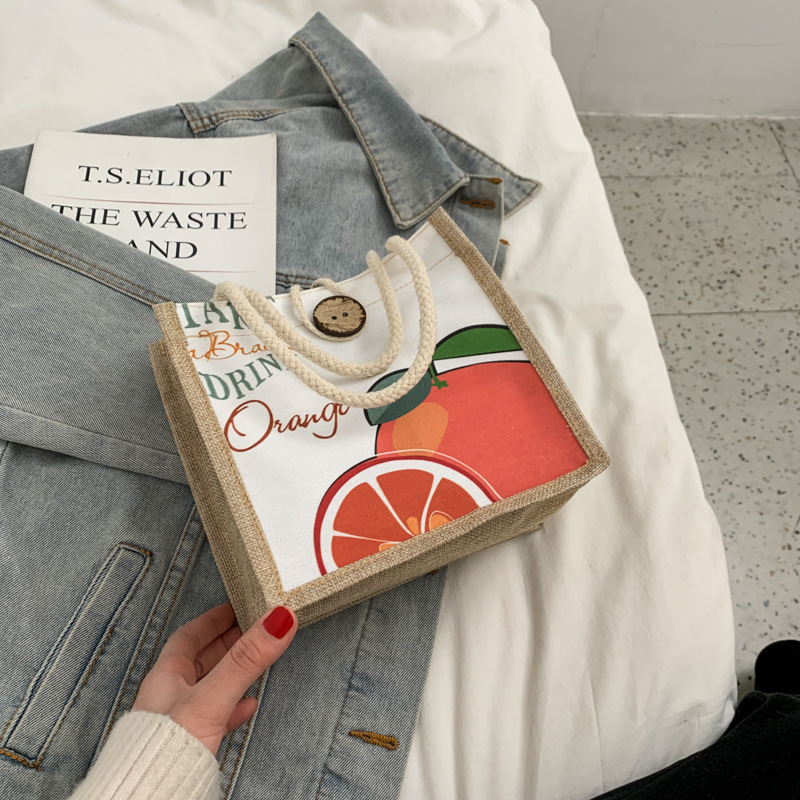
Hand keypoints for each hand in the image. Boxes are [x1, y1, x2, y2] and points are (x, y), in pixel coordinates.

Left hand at [132, 602, 295, 753]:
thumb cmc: (165, 751)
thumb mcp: (213, 697)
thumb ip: (245, 660)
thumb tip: (277, 621)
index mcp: (166, 677)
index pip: (189, 636)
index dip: (213, 620)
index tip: (234, 607)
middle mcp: (169, 695)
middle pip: (201, 658)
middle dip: (227, 641)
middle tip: (251, 627)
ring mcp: (179, 720)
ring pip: (208, 685)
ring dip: (232, 671)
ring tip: (255, 660)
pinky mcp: (190, 744)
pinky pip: (215, 715)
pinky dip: (234, 705)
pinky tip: (247, 706)